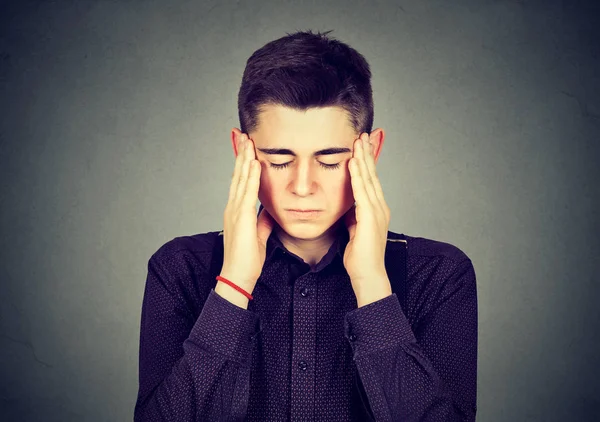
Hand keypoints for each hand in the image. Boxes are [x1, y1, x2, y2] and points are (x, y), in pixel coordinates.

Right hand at [220, 133, 274, 296]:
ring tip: (248, 141)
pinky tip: (255, 163)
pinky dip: (251, 177)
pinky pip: (247, 193)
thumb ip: (262, 221)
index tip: (247, 148)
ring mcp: (235, 212)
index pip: (240, 182)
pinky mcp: (241, 218)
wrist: (237, 276)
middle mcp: (233, 208)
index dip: (243, 164)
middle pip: (238, 175)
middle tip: (244, 135)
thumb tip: (269, 211)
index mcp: (236, 211)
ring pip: (241, 179)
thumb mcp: (258, 235)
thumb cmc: (247, 259)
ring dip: (244, 159)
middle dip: (241, 155)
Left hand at [342, 133, 391, 301]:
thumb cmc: (360, 257)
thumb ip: (352, 216)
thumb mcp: (354, 230)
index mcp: (376, 210)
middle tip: (362, 135)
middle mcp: (380, 207)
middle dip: (367, 154)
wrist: (368, 275)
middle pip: (372, 175)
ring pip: (369, 179)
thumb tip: (346, 206)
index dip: (366, 162)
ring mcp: (377, 212)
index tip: (360, 146)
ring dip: (363, 159)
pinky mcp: (370, 218)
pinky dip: (358, 176)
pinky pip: (362, 192)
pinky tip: (353, 163)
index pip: (370, 181)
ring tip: (358, 141)